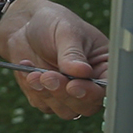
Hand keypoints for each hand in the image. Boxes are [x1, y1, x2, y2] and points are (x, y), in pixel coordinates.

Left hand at [0, 0, 108, 119]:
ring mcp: (69, 93)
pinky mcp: (49, 97)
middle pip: (86, 106)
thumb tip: (82, 72)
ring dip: (47, 93)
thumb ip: (73, 53)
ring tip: (33, 72)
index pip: (107, 88)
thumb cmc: (52, 23)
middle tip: (48, 75)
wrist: (24, 25)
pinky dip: (33, 89)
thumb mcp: (66, 31)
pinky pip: (43, 104)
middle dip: (65, 93)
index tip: (73, 85)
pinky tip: (27, 68)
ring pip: (65, 110)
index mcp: (103, 66)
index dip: (92, 92)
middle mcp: (89, 83)